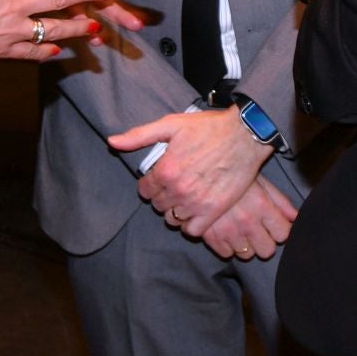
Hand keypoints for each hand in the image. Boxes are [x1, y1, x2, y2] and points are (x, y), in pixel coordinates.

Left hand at [109, 107, 270, 234]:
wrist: (244, 135)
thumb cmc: (208, 127)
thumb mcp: (171, 125)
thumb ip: (139, 136)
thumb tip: (112, 142)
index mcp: (165, 170)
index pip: (145, 191)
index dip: (151, 184)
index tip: (161, 178)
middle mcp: (178, 190)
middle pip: (158, 206)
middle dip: (163, 196)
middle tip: (175, 185)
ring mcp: (196, 203)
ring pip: (174, 219)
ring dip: (176, 210)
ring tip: (186, 197)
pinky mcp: (214, 211)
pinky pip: (193, 231)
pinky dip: (191, 225)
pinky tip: (195, 212)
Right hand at [199, 176, 297, 260]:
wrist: (198, 169)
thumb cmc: (233, 173)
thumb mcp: (259, 181)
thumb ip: (280, 201)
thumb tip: (295, 218)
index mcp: (261, 205)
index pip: (283, 234)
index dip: (280, 230)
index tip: (274, 226)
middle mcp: (247, 221)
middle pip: (267, 250)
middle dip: (264, 242)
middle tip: (258, 231)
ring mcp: (228, 231)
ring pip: (246, 255)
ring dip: (245, 245)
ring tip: (240, 231)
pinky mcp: (210, 236)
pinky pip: (226, 254)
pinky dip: (227, 246)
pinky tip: (225, 232)